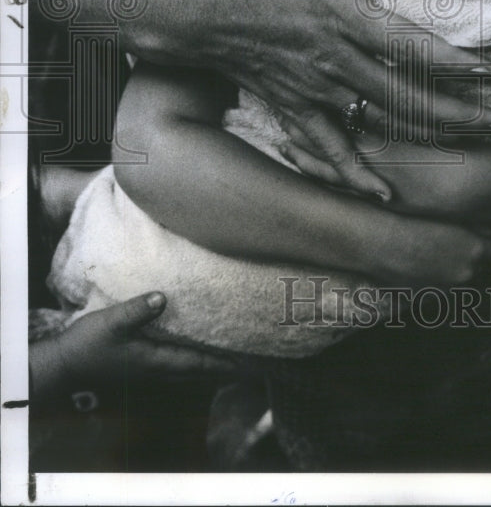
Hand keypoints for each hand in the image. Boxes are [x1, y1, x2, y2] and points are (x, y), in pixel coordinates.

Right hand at [30, 293, 233, 401]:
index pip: (198, 363)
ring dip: (210, 361)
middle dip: (224, 364)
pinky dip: (192, 356)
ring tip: (231, 350)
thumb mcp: (112, 323)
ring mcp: (150, 368)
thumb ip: (137, 310)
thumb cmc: (88, 345)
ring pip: (189, 367)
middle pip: (199, 369)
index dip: (224, 363)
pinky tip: (195, 344)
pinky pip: (176, 361)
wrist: (64, 364)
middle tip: (250, 357)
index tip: (250, 361)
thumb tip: (162, 297)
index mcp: (156, 361)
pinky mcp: (142, 363)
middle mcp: (158, 369)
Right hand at [179, 0, 490, 193]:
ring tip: (471, 146)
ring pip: (379, 120)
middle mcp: (332, 55)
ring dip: (425, 135)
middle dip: (459, 110)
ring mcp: (313, 87)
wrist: (188, 16)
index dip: (452, 61)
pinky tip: (384, 193)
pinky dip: (354, 172)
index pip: (406, 43)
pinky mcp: (292, 107)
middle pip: (405, 92)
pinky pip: (327, 147)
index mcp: (336, 10)